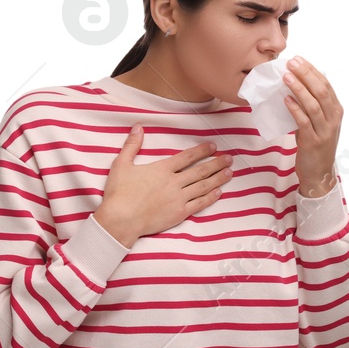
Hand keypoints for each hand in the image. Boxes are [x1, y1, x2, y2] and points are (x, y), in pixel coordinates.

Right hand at [94, 126, 230, 246]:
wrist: (119, 221)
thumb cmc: (118, 194)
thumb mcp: (121, 165)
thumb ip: (132, 145)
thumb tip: (138, 126)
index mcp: (162, 169)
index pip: (187, 157)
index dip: (202, 151)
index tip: (213, 146)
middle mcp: (174, 182)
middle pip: (200, 170)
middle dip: (217, 163)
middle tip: (229, 158)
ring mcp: (178, 198)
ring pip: (203, 186)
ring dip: (218, 178)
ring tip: (230, 172)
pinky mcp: (179, 213)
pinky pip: (199, 204)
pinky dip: (210, 197)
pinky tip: (219, 192)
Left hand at [282, 57, 342, 196]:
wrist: (319, 173)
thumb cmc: (316, 145)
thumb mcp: (319, 123)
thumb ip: (312, 106)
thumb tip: (297, 86)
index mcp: (337, 110)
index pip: (326, 84)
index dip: (312, 71)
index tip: (299, 59)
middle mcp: (334, 118)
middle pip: (321, 91)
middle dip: (306, 74)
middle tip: (291, 62)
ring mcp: (325, 130)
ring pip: (313, 104)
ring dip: (299, 88)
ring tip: (286, 77)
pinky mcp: (313, 141)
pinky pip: (303, 122)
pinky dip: (295, 109)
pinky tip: (286, 99)